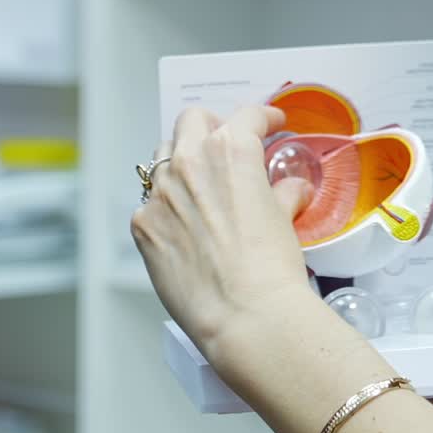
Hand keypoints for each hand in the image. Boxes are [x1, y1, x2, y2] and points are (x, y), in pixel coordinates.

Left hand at [130, 104, 313, 367]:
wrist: (246, 315)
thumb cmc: (271, 268)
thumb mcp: (284, 219)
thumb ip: (283, 193)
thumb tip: (291, 189)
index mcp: (229, 151)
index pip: (246, 116)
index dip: (262, 117)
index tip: (269, 123)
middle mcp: (189, 161)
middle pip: (192, 120)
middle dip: (212, 125)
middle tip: (226, 143)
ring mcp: (159, 192)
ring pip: (163, 156)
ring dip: (182, 161)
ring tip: (199, 181)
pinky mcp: (142, 223)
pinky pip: (150, 202)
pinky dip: (167, 206)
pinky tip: (182, 224)